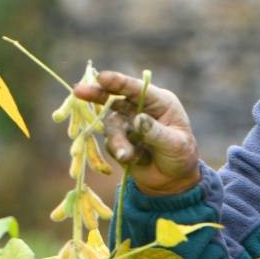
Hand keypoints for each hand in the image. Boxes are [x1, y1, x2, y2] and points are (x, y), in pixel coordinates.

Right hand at [71, 69, 200, 196]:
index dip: (118, 82)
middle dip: (97, 95)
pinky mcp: (119, 141)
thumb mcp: (175, 144)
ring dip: (117, 141)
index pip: (136, 88)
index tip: (101, 77)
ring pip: (111, 126)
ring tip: (127, 157)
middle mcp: (140, 109)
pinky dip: (120, 152)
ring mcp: (127, 125)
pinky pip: (110, 144)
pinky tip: (137, 160)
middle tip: (78, 91)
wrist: (172, 181)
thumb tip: (138, 119)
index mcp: (159, 103)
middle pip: (114, 98)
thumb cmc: (181, 156)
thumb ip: (156, 132)